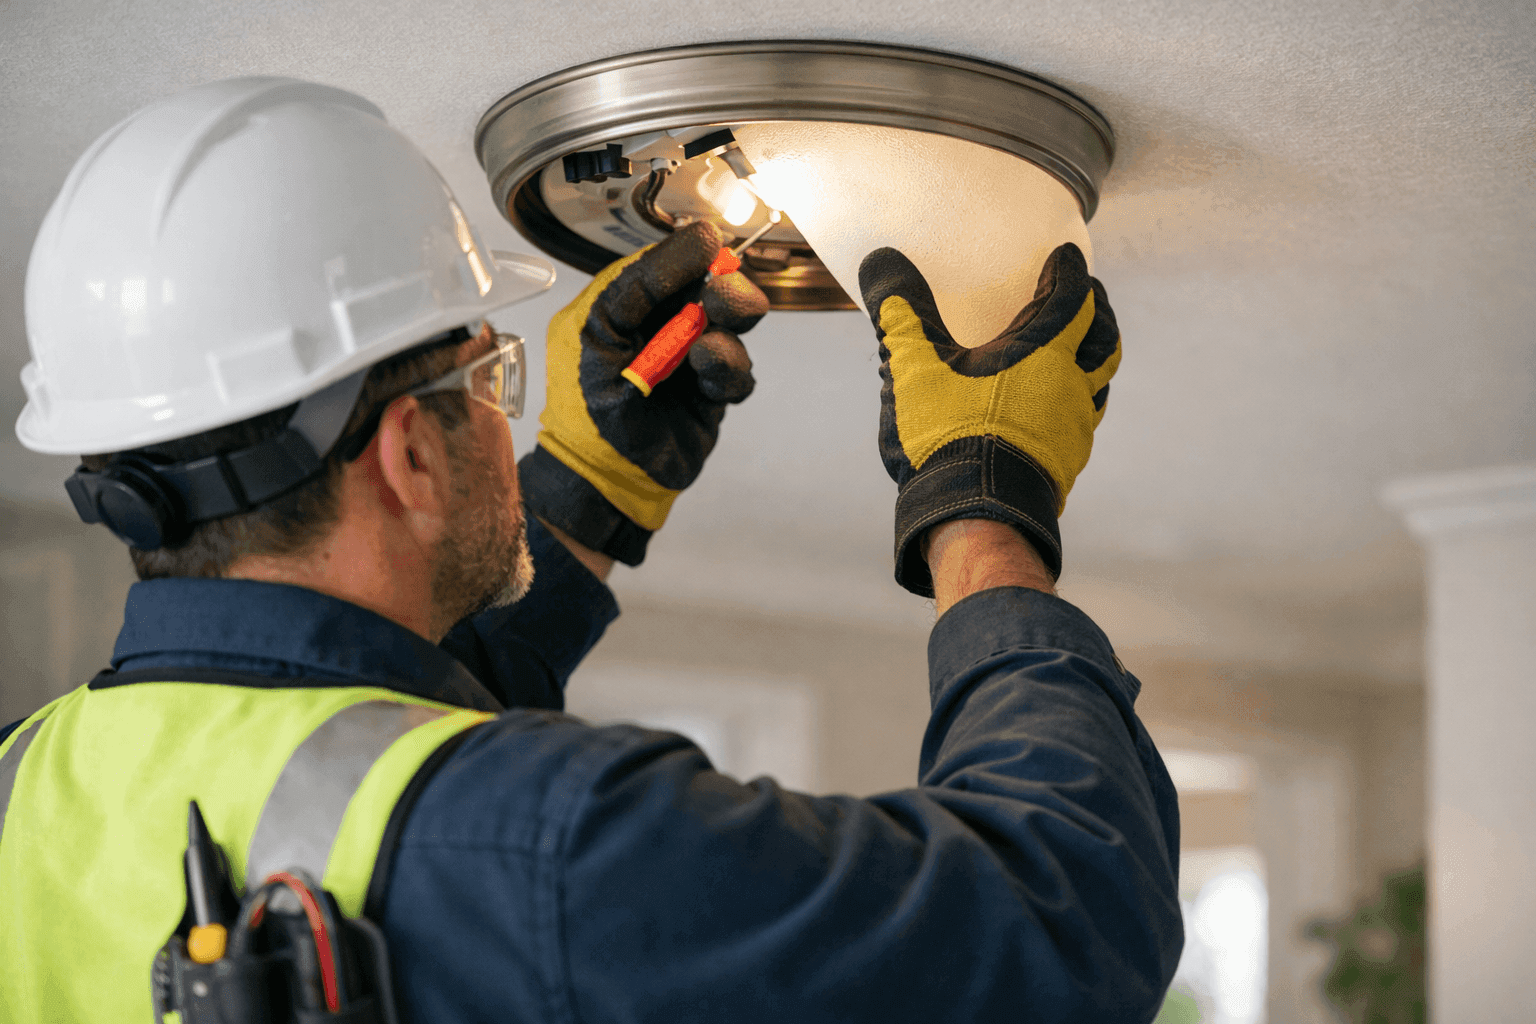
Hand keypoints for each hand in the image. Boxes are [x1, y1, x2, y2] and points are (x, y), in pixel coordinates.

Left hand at [518, 221, 768, 564]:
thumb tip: (700, 237)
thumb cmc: (583, 407)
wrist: (600, 479)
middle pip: (714, 287)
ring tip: (704, 355)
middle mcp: (661, 326)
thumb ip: (643, 282)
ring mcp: (689, 360)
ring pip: (734, 328)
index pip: (669, 261)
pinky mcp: (709, 394)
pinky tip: (708, 383)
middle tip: (719, 303)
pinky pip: (738, 372)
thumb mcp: (599, 330)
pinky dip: (730, 373)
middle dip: (725, 292)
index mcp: (626, 302)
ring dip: (727, 335)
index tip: (712, 246)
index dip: (693, 253)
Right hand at [858, 242, 1120, 596]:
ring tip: (1073, 353)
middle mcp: (1070, 386)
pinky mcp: (1066, 462)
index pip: (1072, 297)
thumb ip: (900, 310)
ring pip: (1099, 383)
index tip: (1063, 258)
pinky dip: (1074, 402)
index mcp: (1043, 353)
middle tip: (1084, 301)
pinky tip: (1051, 410)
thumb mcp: (913, 366)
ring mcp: (1074, 428)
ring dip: (1090, 361)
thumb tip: (883, 260)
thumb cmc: (948, 436)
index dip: (1069, 272)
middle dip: (1097, 315)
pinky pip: (1081, 421)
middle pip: (1104, 339)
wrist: (975, 515)